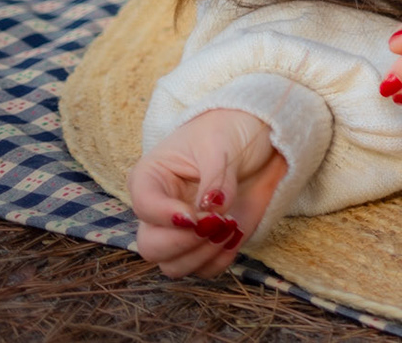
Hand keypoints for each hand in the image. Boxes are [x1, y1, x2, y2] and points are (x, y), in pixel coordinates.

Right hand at [130, 108, 287, 277]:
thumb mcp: (221, 144)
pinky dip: (219, 261)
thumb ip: (216, 177)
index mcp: (150, 178)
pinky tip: (236, 235)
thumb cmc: (229, 132)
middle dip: (184, 243)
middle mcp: (159, 210)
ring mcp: (181, 231)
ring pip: (174, 266)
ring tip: (231, 227)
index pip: (144, 207)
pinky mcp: (205, 243)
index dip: (166, 217)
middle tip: (218, 224)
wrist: (257, 138)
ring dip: (203, 255)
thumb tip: (212, 208)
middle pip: (151, 247)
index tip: (196, 217)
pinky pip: (203, 269)